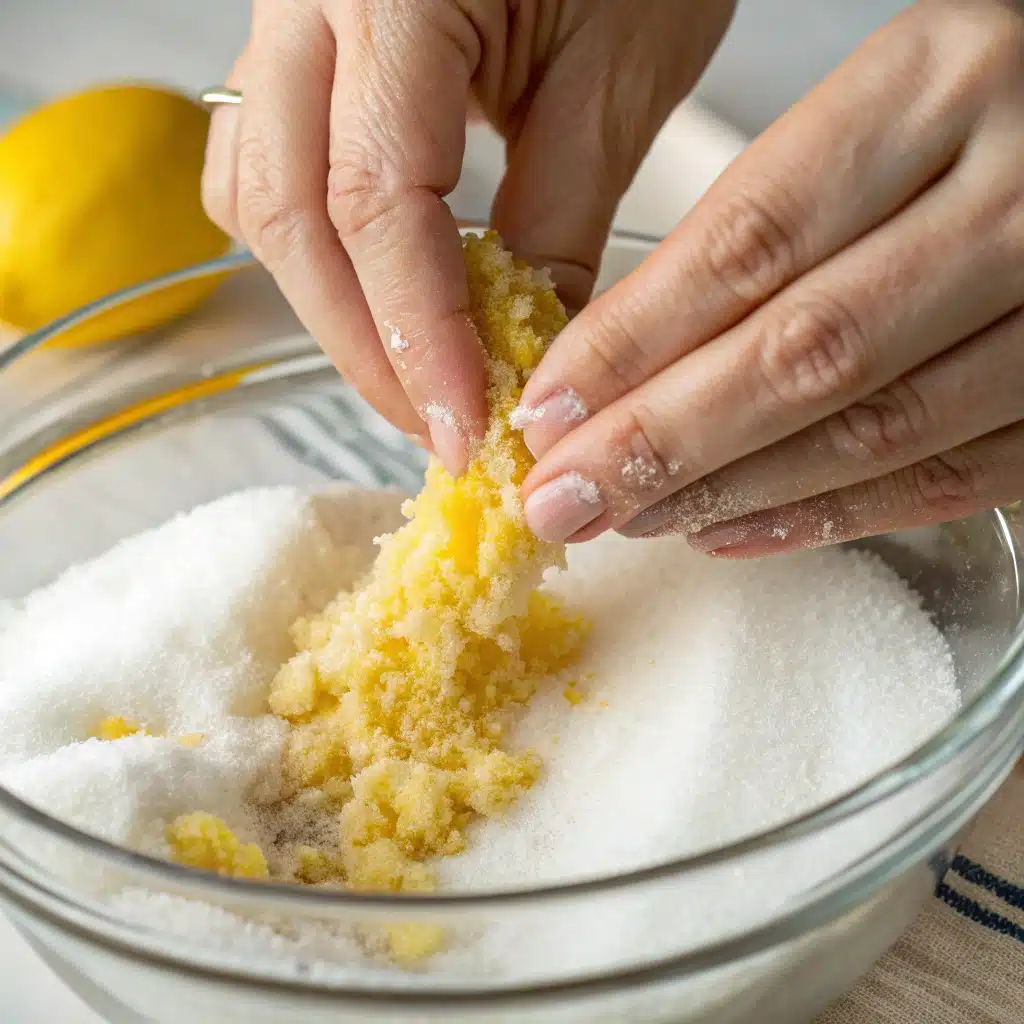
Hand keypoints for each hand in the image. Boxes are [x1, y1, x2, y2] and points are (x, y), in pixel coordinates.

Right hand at [201, 0, 733, 472]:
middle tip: (439, 424)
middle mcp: (309, 0)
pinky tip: (380, 292)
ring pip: (256, 196)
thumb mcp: (622, 71)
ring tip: (413, 373)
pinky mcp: (302, 51)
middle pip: (289, 215)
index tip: (466, 424)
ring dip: (330, 305)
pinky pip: (263, 165)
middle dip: (364, 344)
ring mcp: (287, 20)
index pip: (376, 201)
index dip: (417, 334)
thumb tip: (523, 348)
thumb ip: (560, 215)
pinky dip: (316, 250)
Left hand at [519, 0, 1023, 555]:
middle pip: (803, 353)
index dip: (631, 342)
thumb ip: (764, 214)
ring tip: (632, 516)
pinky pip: (953, 477)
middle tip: (567, 496)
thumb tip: (616, 351)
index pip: (747, 243)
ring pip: (874, 430)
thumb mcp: (875, 102)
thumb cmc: (985, 105)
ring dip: (732, 491)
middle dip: (661, 443)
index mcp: (937, 86)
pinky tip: (735, 529)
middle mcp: (1017, 192)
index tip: (549, 408)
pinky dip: (831, 517)